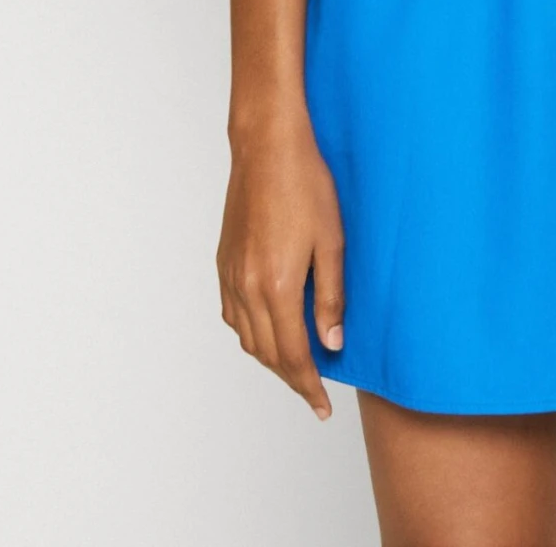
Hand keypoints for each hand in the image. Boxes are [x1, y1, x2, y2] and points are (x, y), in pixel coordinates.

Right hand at [217, 105, 346, 419]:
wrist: (267, 147)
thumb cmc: (306, 185)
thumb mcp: (333, 242)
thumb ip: (331, 298)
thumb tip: (331, 345)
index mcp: (277, 286)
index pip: (293, 356)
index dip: (309, 387)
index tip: (322, 407)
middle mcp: (247, 288)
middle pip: (267, 354)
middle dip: (292, 378)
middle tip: (315, 391)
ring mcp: (230, 275)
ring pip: (246, 338)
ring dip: (270, 357)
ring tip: (297, 364)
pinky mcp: (223, 262)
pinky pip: (232, 314)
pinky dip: (250, 332)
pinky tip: (268, 328)